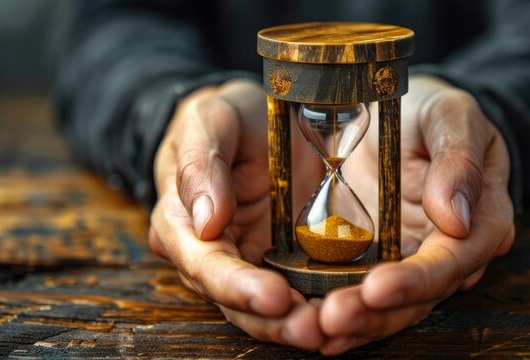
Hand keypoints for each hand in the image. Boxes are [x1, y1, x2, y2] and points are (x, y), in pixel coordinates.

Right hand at [148, 79, 324, 348]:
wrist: (257, 118)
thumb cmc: (226, 118)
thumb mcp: (209, 120)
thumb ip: (200, 163)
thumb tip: (206, 222)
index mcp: (182, 223)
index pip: (203, 264)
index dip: (237, 285)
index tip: (275, 296)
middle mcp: (212, 253)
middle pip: (234, 300)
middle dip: (272, 319)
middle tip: (314, 328)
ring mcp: (249, 261)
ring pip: (266, 309)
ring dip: (296, 324)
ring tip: (333, 330)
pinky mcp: (284, 262)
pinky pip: (299, 291)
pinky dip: (319, 306)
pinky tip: (347, 315)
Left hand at [318, 75, 514, 353]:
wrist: (402, 115)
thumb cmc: (432, 112)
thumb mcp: (449, 114)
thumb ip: (459, 159)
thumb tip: (458, 219)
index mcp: (482, 219)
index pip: (454, 260)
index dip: (417, 279)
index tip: (378, 287)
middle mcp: (452, 253)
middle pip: (421, 298)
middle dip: (377, 314)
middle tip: (332, 318)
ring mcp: (413, 262)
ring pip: (391, 307)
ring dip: (355, 322)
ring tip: (314, 329)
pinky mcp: (378, 263)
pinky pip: (362, 296)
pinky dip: (338, 313)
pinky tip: (310, 327)